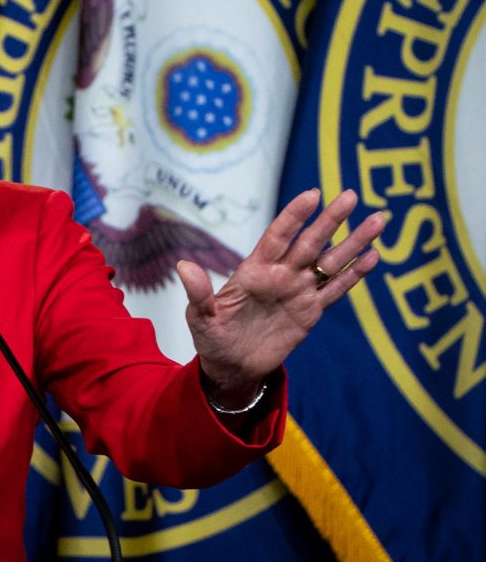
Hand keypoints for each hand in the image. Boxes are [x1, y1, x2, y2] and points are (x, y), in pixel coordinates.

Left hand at [176, 188, 385, 407]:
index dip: (293, 216)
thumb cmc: (212, 337)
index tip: (312, 194)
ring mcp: (298, 291)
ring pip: (330, 262)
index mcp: (254, 270)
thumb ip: (198, 292)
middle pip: (310, 242)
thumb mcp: (200, 317)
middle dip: (331, 220)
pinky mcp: (310, 312)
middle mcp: (280, 275)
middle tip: (351, 195)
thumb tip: (183, 266)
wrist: (230, 366)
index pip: (277, 237)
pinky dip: (354, 275)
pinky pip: (336, 290)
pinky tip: (373, 257)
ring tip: (378, 220)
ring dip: (353, 242)